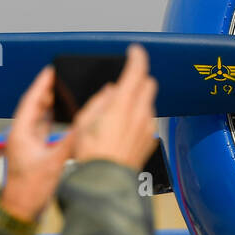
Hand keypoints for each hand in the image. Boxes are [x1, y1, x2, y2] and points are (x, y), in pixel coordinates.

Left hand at [0, 65, 75, 221]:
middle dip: (47, 91)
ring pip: (38, 118)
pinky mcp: (33, 153)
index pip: (31, 102)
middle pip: (34, 107)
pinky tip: (61, 117)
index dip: (41, 84)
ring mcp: (27, 145)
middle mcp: (21, 136)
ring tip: (63, 92)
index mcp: (21, 134)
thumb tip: (87, 125)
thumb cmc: (30, 190)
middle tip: (60, 78)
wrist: (20, 212)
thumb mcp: (54, 164)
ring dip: (49, 105)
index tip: (51, 70)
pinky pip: (42, 130)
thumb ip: (70, 143)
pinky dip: (51, 120)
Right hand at [71, 44, 158, 170]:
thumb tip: (112, 91)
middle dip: (139, 79)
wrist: (104, 183)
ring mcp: (148, 128)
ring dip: (138, 101)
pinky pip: (148, 121)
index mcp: (122, 104)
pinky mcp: (150, 140)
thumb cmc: (90, 154)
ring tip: (118, 115)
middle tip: (125, 83)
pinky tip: (124, 130)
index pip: (137, 71)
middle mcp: (140, 113)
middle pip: (148, 84)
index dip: (137, 57)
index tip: (134, 51)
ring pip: (148, 103)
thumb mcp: (84, 121)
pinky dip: (139, 118)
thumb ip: (100, 101)